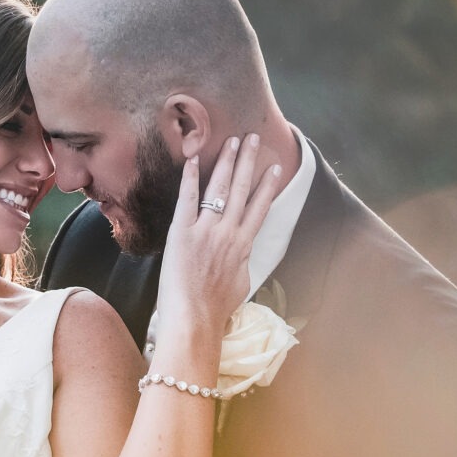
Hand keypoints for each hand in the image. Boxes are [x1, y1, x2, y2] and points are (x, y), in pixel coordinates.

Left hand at [156, 134, 285, 354]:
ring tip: (232, 141)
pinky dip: (190, 177)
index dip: (267, 185)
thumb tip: (241, 253)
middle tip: (253, 137)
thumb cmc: (217, 309)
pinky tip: (192, 158)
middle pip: (241, 189)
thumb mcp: (241, 283)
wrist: (195, 319)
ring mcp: (205, 230)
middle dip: (248, 161)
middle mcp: (228, 232)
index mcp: (244, 245)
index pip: (259, 207)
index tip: (274, 167)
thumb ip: (242, 261)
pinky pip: (187, 199)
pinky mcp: (181, 232)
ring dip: (227, 161)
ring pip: (219, 188)